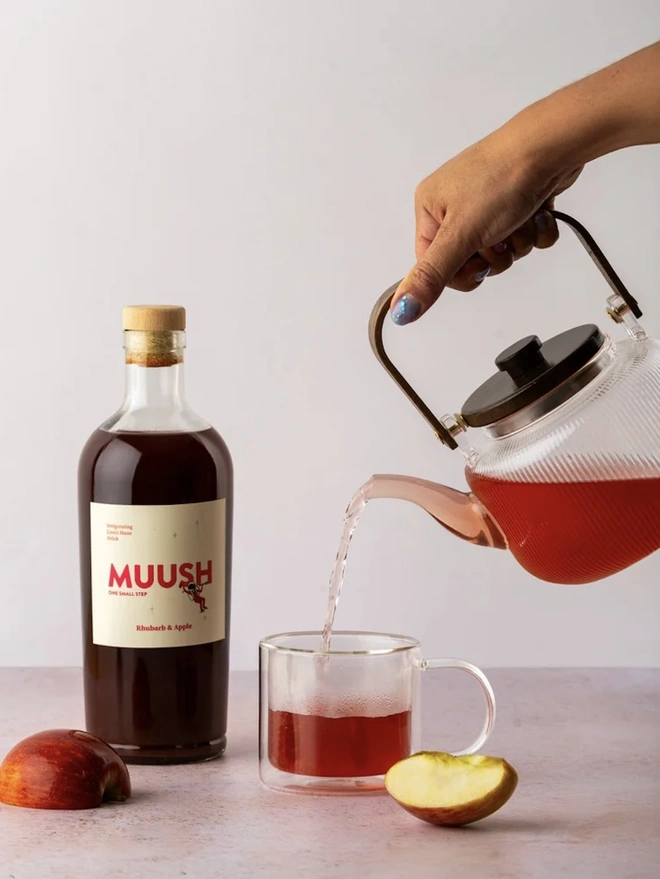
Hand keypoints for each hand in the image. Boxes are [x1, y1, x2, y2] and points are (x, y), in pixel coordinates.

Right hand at [390, 129, 582, 324]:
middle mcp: (456, 204)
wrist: (552, 146)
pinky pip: (525, 237)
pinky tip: (537, 212)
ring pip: (503, 251)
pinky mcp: (518, 202)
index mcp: (431, 208)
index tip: (478, 263)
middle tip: (501, 236)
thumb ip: (431, 276)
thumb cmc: (502, 176)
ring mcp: (488, 202)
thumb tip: (400, 310)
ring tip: (521, 218)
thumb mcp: (460, 235)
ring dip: (518, 242)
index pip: (436, 265)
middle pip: (472, 261)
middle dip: (495, 256)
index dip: (462, 272)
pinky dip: (536, 231)